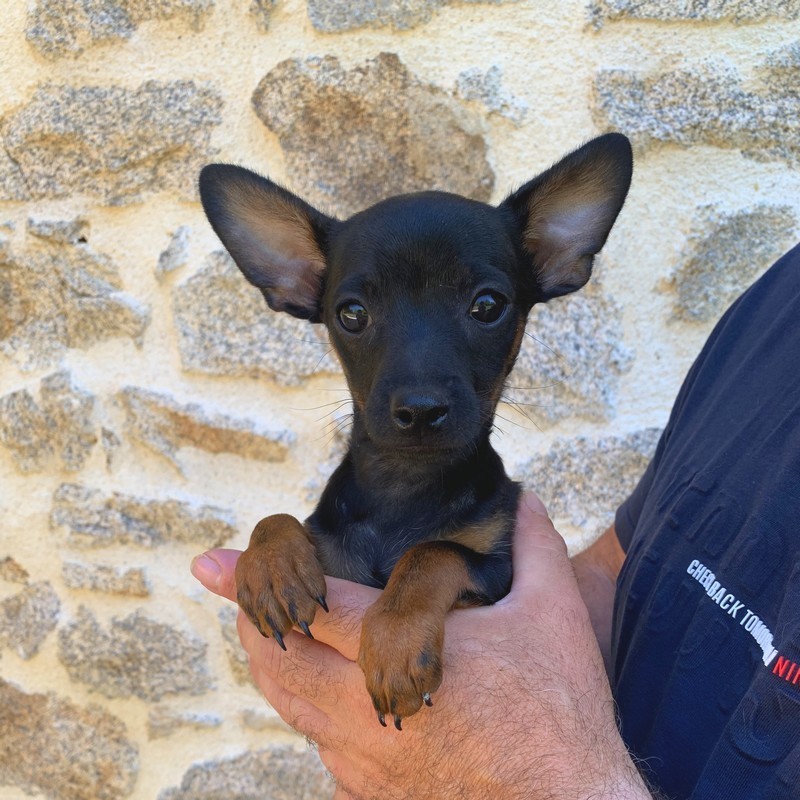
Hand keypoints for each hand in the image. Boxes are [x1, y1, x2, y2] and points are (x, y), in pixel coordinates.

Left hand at [191, 493, 650, 799]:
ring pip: (290, 706)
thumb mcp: (554, 616)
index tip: (211, 563)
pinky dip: (312, 712)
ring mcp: (362, 761)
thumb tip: (521, 497)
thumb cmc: (559, 714)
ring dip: (276, 664)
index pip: (313, 606)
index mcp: (405, 653)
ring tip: (275, 634)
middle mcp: (367, 709)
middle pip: (279, 660)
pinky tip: (333, 697)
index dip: (258, 578)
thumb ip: (533, 548)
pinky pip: (320, 747)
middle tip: (244, 595)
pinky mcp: (370, 795)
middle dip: (254, 620)